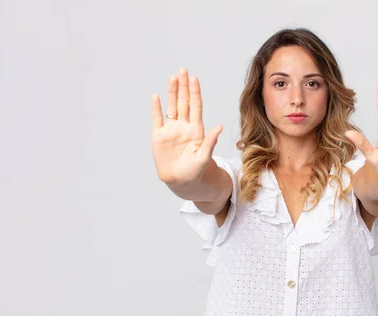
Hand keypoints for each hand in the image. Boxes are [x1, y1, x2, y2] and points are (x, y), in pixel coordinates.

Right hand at [151, 68, 222, 184]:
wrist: (181, 182)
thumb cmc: (196, 172)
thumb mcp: (205, 157)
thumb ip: (210, 141)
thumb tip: (220, 127)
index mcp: (196, 130)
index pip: (195, 107)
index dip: (194, 93)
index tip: (194, 79)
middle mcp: (184, 127)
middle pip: (184, 103)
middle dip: (183, 87)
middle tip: (183, 70)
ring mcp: (171, 131)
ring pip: (171, 107)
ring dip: (172, 93)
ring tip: (172, 78)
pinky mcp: (159, 137)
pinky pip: (157, 120)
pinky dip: (156, 108)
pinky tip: (156, 96)